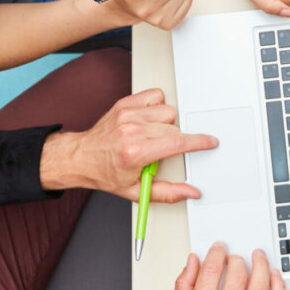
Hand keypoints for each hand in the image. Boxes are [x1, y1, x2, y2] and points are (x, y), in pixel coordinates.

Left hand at [39, 88, 217, 200]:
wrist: (80, 157)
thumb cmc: (105, 173)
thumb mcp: (136, 191)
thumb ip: (168, 193)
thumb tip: (191, 192)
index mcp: (136, 152)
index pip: (177, 142)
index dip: (199, 142)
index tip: (209, 141)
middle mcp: (132, 130)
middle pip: (174, 127)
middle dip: (174, 140)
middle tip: (159, 150)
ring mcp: (128, 114)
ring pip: (168, 111)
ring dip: (166, 123)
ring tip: (153, 134)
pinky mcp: (125, 104)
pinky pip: (155, 96)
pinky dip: (157, 106)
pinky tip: (149, 119)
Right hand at [164, 244, 285, 289]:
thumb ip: (183, 287)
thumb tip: (192, 262)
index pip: (212, 271)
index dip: (217, 254)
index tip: (219, 249)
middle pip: (238, 275)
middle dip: (237, 258)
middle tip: (235, 256)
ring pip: (260, 286)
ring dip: (261, 266)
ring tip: (258, 256)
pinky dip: (278, 287)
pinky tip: (274, 276)